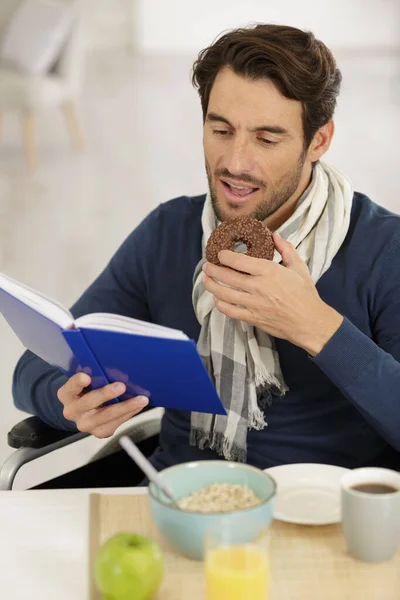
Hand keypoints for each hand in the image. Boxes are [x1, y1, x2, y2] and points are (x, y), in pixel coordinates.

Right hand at [58, 373, 148, 437]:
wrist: (82, 411)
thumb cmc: (87, 390)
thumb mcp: (85, 379)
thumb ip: (94, 375)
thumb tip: (115, 369)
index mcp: (66, 394)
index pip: (70, 386)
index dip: (78, 382)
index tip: (86, 377)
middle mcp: (72, 411)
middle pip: (88, 403)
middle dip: (106, 394)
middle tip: (121, 387)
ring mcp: (85, 424)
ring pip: (105, 417)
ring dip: (125, 407)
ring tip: (141, 400)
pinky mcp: (98, 432)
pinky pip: (115, 424)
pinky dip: (128, 414)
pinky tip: (138, 406)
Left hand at [202, 232, 343, 356]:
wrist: (309, 322)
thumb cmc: (305, 294)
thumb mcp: (299, 267)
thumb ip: (286, 249)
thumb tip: (275, 235)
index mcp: (268, 271)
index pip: (238, 261)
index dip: (224, 256)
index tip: (219, 254)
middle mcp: (258, 287)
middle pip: (227, 276)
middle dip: (212, 269)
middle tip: (207, 265)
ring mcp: (253, 304)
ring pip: (224, 294)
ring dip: (211, 286)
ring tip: (206, 280)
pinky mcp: (252, 318)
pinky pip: (230, 311)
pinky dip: (220, 305)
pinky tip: (217, 299)